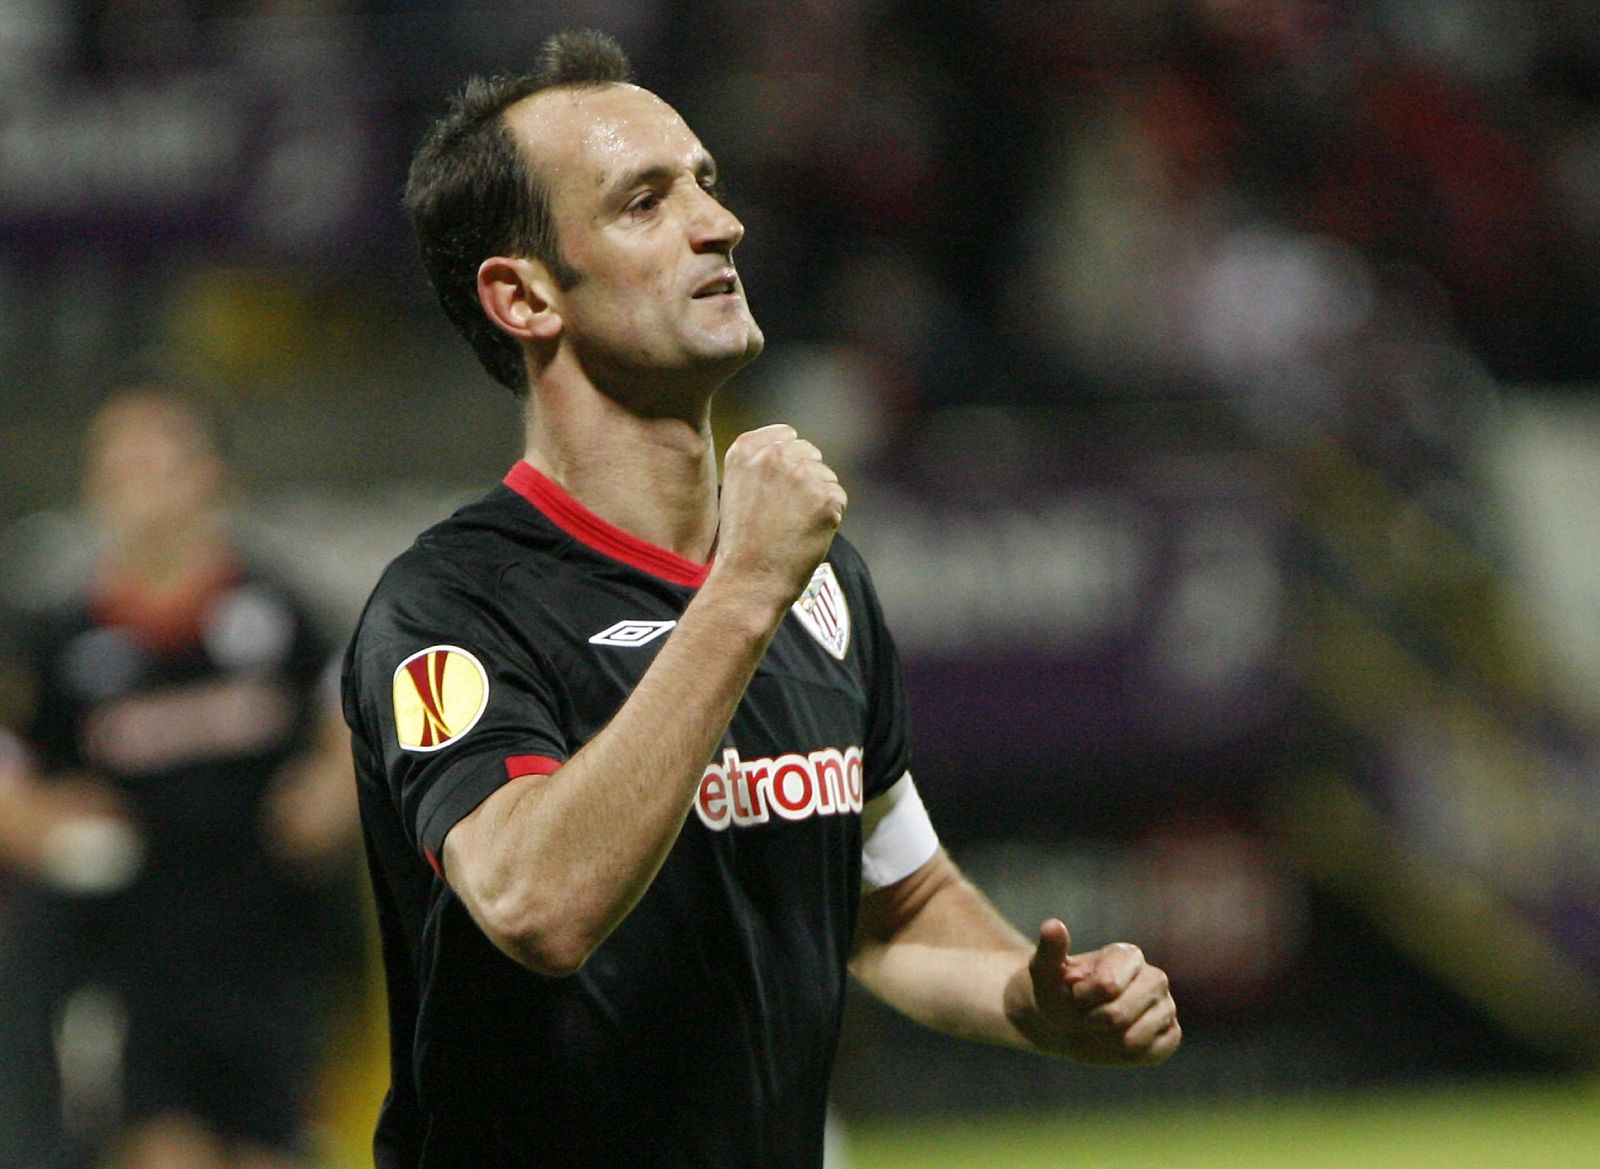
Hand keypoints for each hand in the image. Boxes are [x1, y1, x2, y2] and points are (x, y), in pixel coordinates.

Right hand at [710, 424, 846, 609]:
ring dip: (818, 499)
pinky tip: (806, 534)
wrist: (749, 579)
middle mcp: (774, 455)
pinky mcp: (825, 497)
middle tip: (785, 514)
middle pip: (810, 454)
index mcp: (746, 449)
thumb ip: (761, 463)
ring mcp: (801, 474)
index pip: (787, 436)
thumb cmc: (743, 541)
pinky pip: (838, 499)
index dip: (789, 462)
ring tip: (792, 527)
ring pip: (826, 477)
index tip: (776, 489)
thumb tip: (796, 447)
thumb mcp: (736, 488)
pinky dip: (830, 518)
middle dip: (806, 479)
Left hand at [1005, 918, 1180, 1065]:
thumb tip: (1053, 924)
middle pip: (1118, 1015)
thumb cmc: (1056, 993)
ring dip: (1106, 1041)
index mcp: (1129, 955)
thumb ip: (1050, 950)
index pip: (1107, 986)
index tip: (1075, 995)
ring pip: (1134, 1038)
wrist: (1063, 1022)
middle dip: (1091, 1022)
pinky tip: (1117, 1041)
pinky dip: (1128, 1055)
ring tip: (1100, 1028)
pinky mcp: (1171, 1033)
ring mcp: (1166, 1006)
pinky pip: (1153, 1053)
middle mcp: (1154, 977)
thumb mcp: (1044, 971)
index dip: (1081, 1000)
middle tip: (1085, 1015)